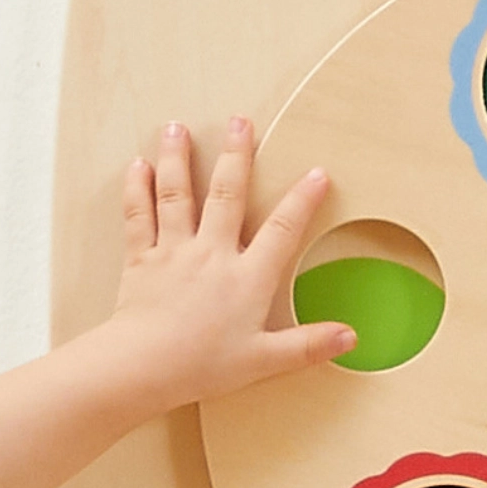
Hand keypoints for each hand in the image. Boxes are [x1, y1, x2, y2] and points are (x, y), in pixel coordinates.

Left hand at [106, 117, 352, 407]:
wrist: (144, 366)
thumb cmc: (203, 366)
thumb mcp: (264, 360)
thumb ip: (307, 345)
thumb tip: (349, 337)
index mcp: (246, 278)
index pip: (281, 230)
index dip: (302, 200)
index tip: (317, 173)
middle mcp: (212, 254)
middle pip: (227, 194)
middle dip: (236, 155)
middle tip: (240, 121)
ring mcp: (174, 252)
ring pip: (177, 194)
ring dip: (177, 159)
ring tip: (177, 128)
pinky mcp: (142, 260)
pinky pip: (139, 216)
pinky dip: (137, 189)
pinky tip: (137, 167)